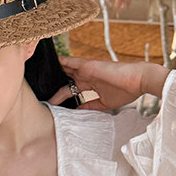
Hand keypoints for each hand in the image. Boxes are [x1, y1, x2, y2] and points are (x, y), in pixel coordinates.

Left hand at [49, 57, 169, 110]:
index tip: (49, 104)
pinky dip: (59, 61)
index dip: (59, 96)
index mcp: (90, 84)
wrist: (139, 80)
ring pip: (64, 70)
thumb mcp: (104, 104)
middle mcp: (86, 76)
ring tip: (36, 76)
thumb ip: (89, 108)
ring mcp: (86, 70)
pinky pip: (69, 62)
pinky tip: (47, 62)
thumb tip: (76, 114)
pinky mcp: (87, 65)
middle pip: (64, 79)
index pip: (70, 90)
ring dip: (52, 73)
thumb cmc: (126, 91)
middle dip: (52, 85)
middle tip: (37, 91)